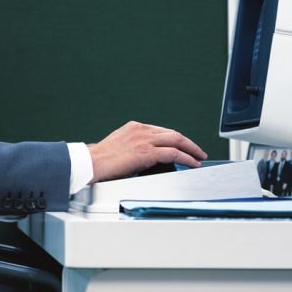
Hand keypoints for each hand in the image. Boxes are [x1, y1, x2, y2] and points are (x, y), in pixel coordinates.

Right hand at [87, 121, 207, 183]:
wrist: (91, 163)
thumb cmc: (100, 160)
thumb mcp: (119, 147)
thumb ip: (134, 149)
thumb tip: (145, 160)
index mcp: (135, 127)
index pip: (162, 131)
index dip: (176, 139)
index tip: (183, 146)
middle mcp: (141, 130)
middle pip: (173, 134)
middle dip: (188, 143)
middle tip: (198, 151)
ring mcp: (145, 139)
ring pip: (177, 140)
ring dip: (192, 150)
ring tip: (199, 158)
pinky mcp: (147, 151)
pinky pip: (173, 153)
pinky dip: (186, 158)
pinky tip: (192, 163)